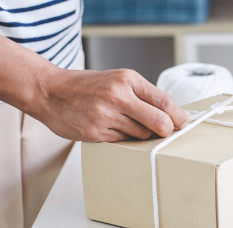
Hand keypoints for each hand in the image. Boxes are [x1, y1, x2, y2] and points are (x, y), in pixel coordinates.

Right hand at [32, 68, 188, 141]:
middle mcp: (118, 95)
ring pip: (142, 135)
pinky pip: (123, 142)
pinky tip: (112, 129)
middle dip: (167, 131)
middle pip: (159, 122)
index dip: (178, 117)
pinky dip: (124, 139)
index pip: (165, 102)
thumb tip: (173, 115)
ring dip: (142, 135)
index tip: (183, 123)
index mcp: (127, 79)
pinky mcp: (95, 133)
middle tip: (166, 133)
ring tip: (127, 125)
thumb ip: (144, 95)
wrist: (49, 91)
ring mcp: (106, 115)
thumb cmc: (87, 86)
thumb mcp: (117, 80)